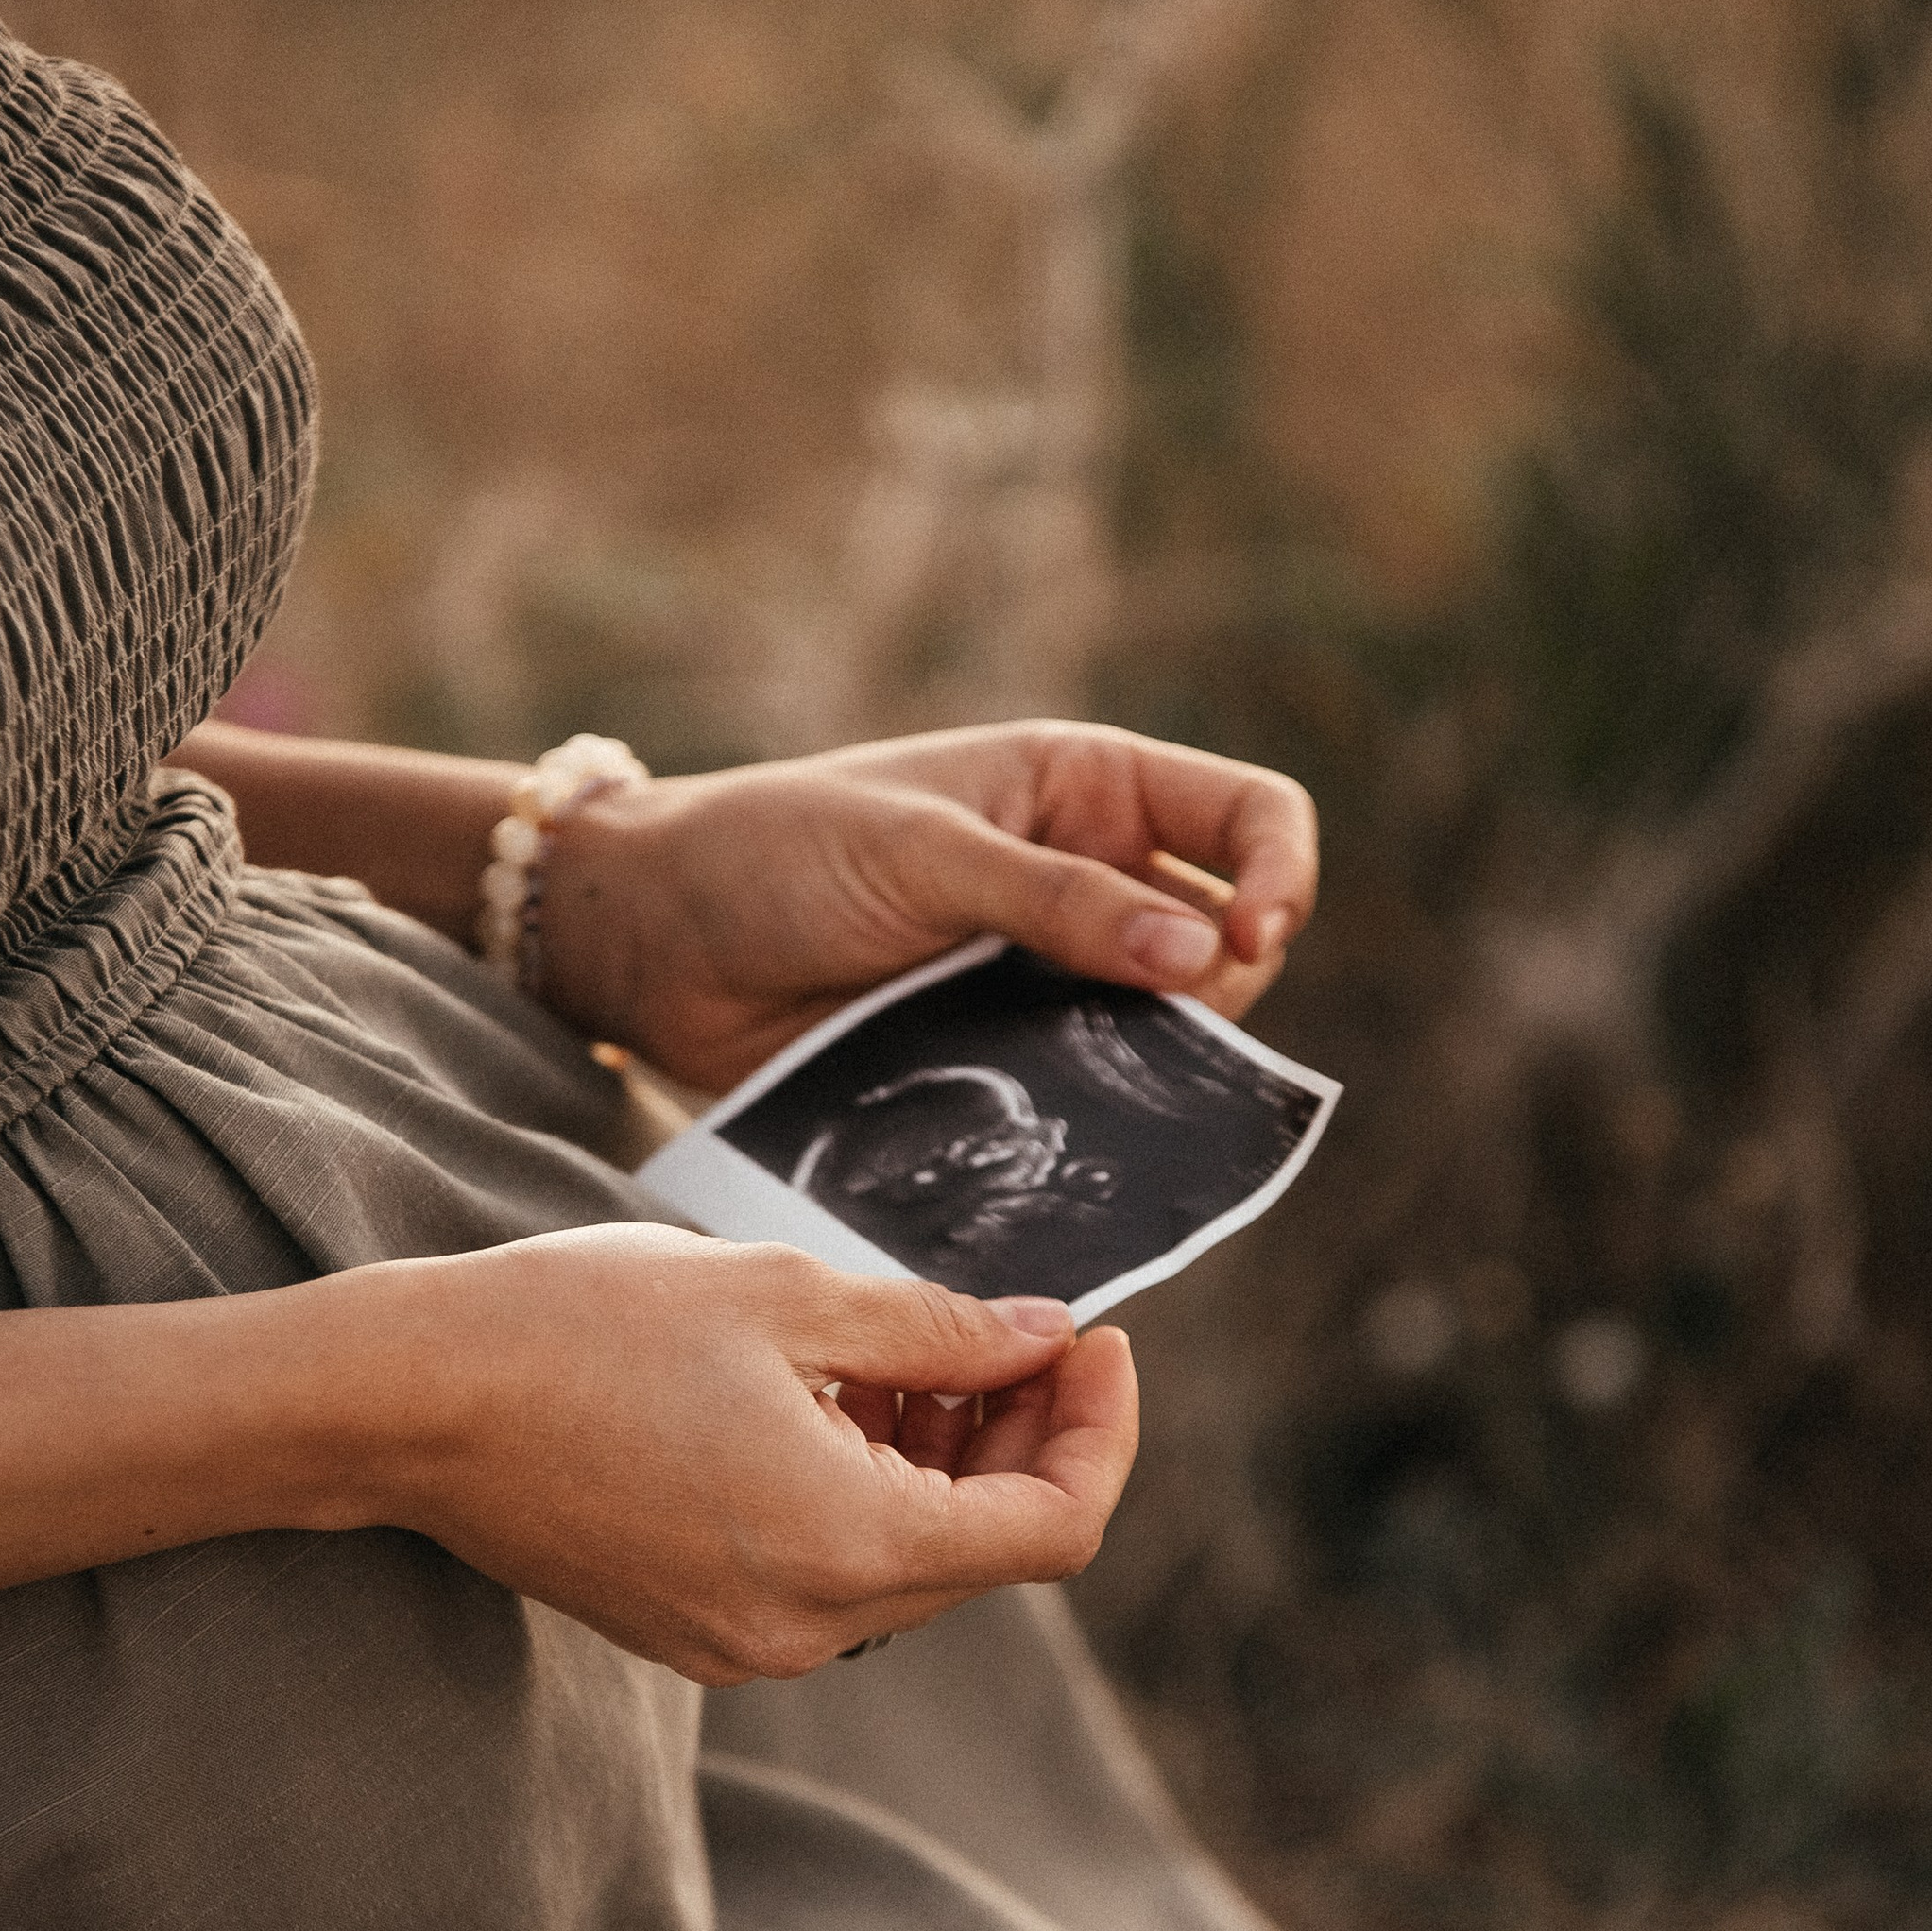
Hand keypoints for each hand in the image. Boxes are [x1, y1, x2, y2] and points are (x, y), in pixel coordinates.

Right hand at [308, 1227, 1138, 1682]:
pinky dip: (867, 1491)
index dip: (1099, 1431)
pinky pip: (832, 1572)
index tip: (1094, 1338)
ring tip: (913, 1351)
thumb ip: (941, 1331)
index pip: (1055, 1528)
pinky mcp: (696, 1629)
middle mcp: (808, 1626)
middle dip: (1024, 1436)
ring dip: (944, 1462)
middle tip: (1016, 1327)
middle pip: (989, 1552)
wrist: (406, 1401)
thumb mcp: (787, 1297)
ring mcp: (747, 1643)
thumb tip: (1045, 1340)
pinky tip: (834, 1400)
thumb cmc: (582, 1326)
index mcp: (847, 1546)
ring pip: (911, 1563)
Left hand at [536, 719, 1319, 1089]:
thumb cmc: (774, 852)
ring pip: (1163, 1031)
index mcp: (1083, 788)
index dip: (1279, 873)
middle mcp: (1084, 878)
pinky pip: (1082, 1096)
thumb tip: (1205, 951)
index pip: (1246, 815)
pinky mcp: (996, 1058)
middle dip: (1219, 986)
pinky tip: (1074, 1142)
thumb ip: (1057, 901)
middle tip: (1157, 1024)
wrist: (653, 943)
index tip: (1249, 940)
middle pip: (1226, 938)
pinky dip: (1095, 1121)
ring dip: (1158, 1064)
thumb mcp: (922, 853)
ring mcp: (1043, 976)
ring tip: (1101, 1086)